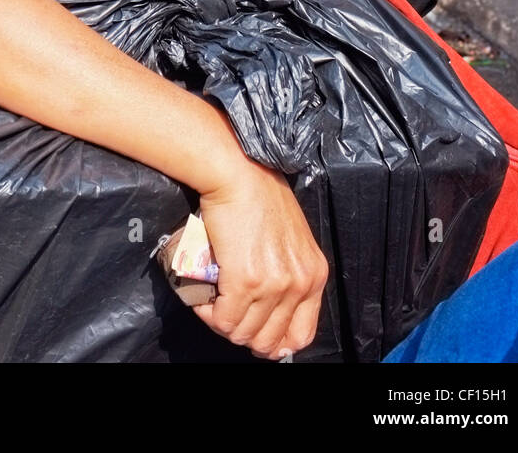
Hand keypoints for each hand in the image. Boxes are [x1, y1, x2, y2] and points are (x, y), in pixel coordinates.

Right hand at [196, 155, 327, 359]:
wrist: (238, 174)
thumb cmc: (259, 196)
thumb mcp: (291, 238)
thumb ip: (289, 270)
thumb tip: (268, 303)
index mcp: (315, 274)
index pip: (301, 335)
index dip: (274, 343)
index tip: (255, 333)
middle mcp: (298, 284)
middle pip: (268, 341)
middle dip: (243, 332)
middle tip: (227, 313)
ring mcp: (273, 285)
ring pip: (242, 333)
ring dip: (222, 323)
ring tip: (212, 303)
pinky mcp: (245, 281)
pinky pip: (223, 319)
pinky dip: (208, 314)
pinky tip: (203, 299)